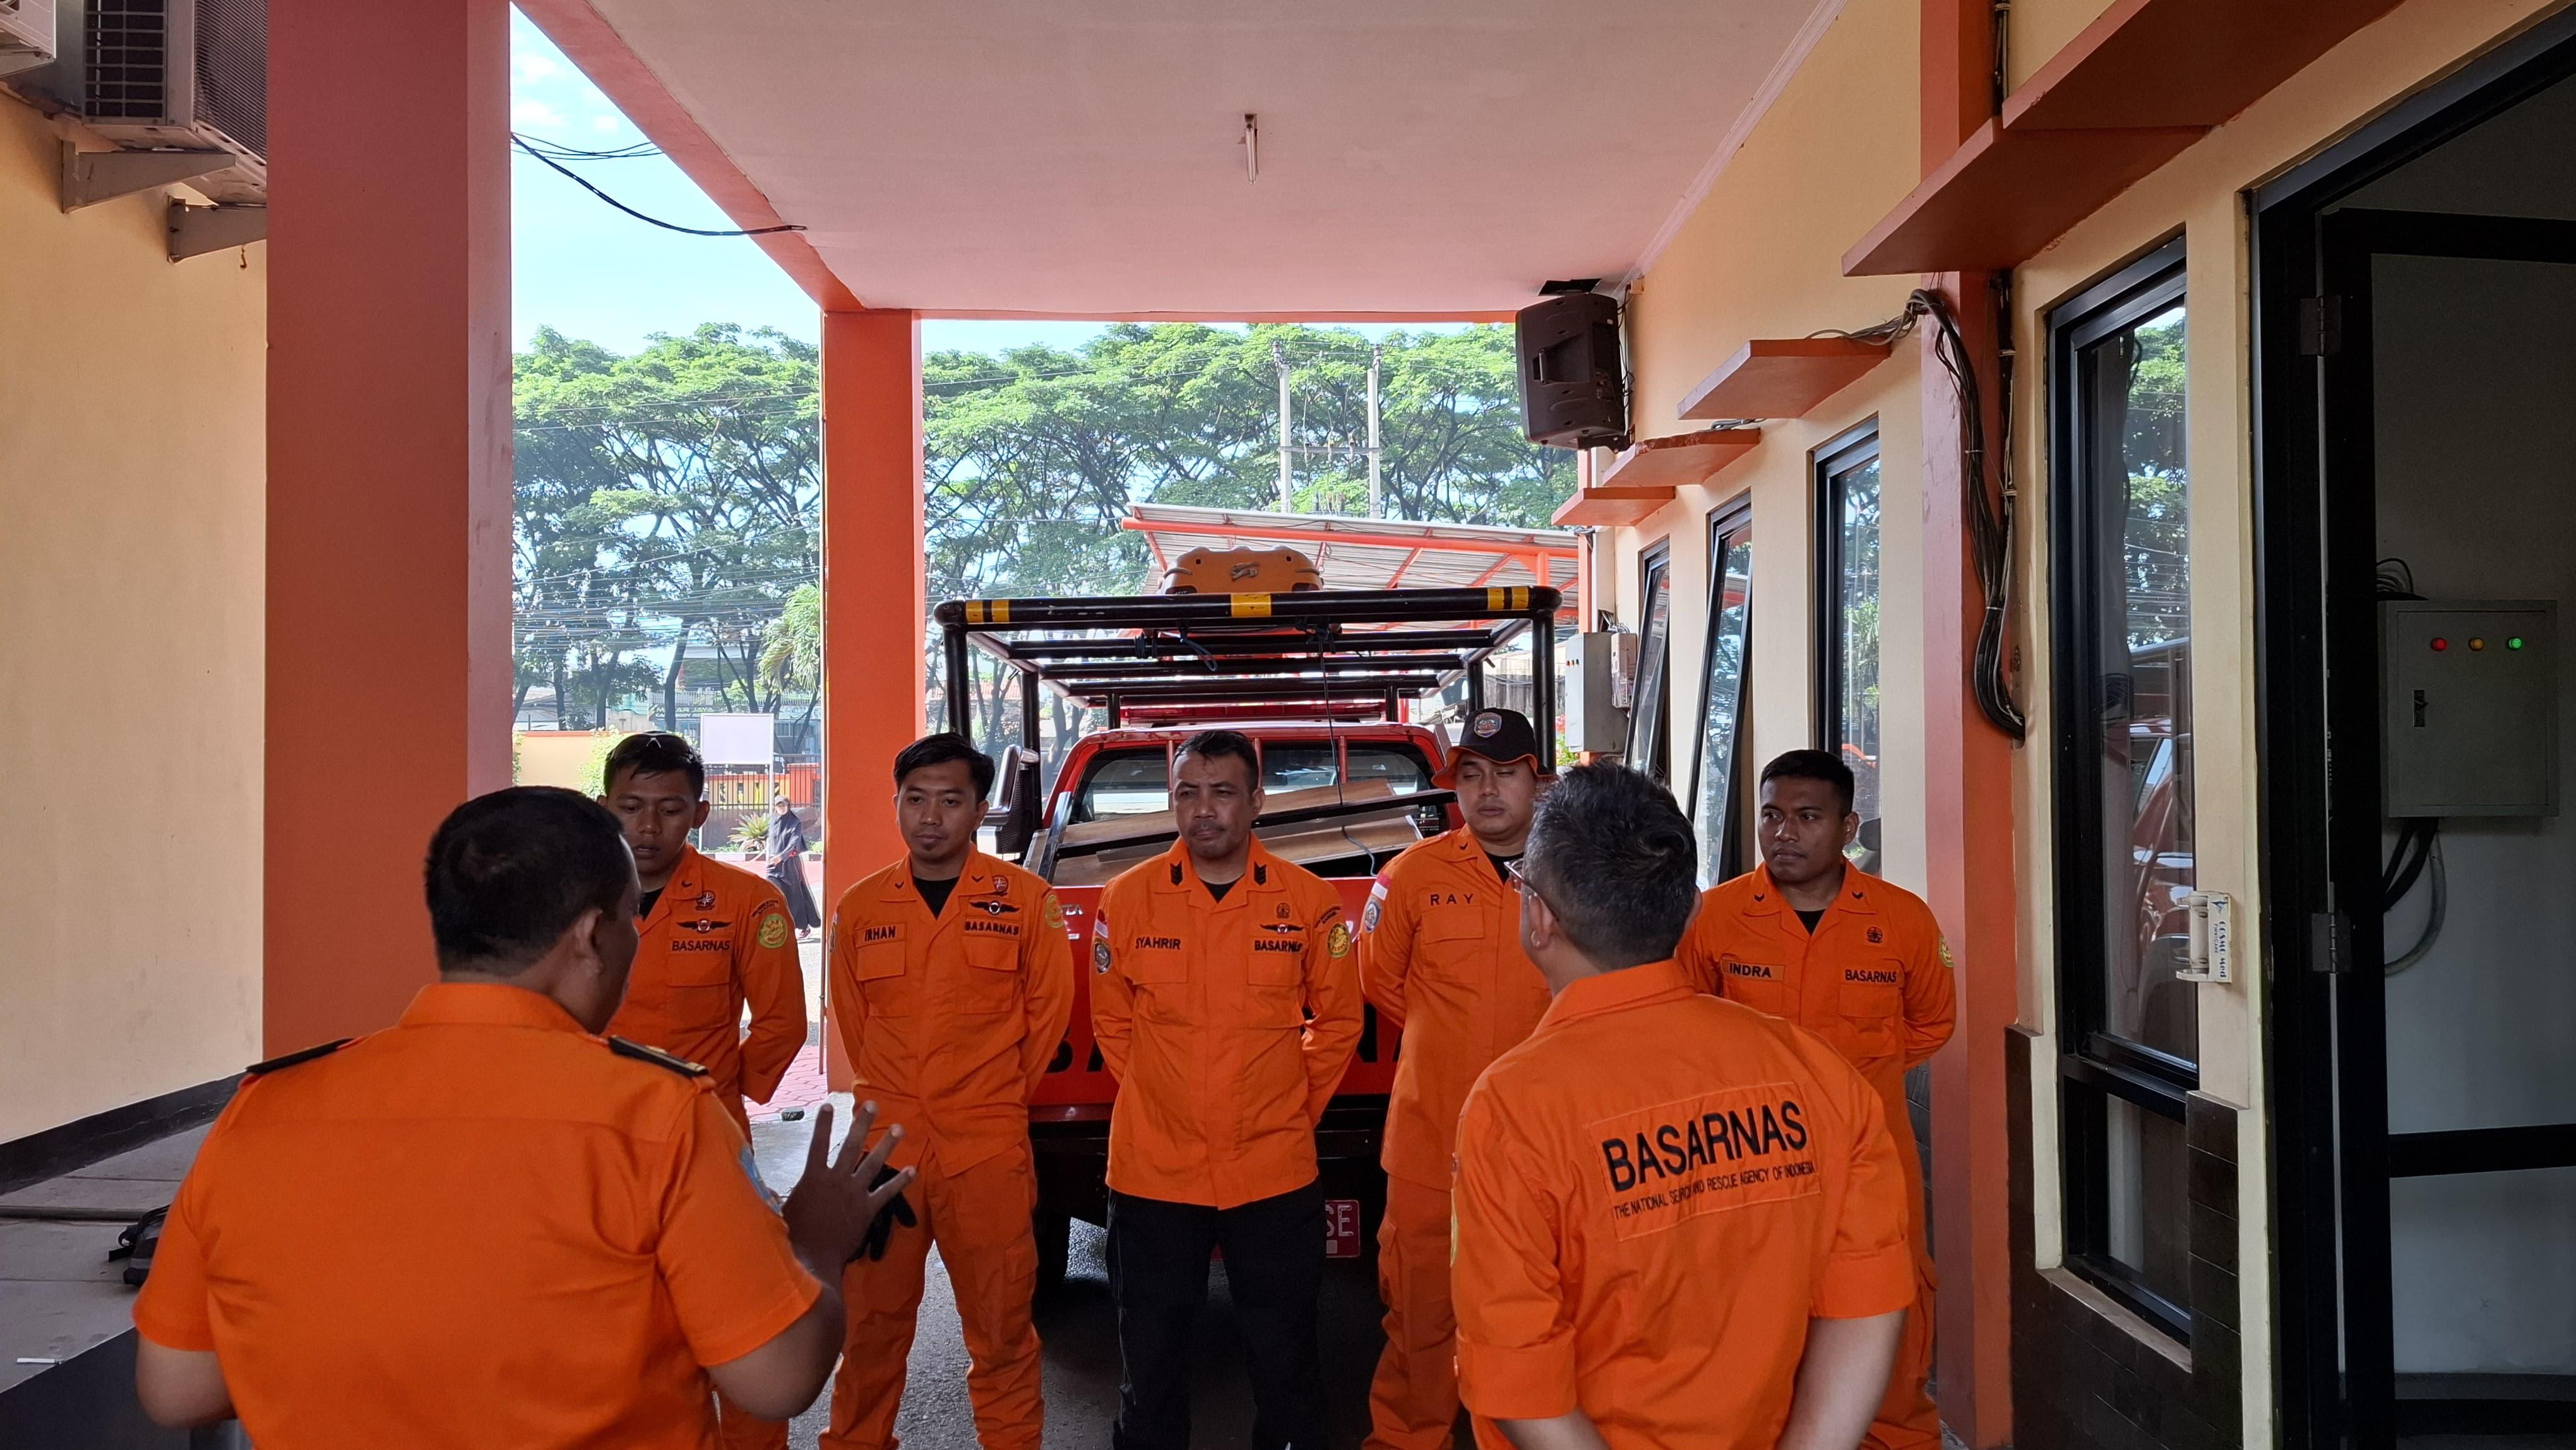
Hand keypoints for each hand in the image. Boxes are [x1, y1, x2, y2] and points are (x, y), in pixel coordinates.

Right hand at [781, 1100, 911, 1273]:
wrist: (813, 1259)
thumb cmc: (794, 1236)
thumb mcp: (783, 1211)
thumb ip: (781, 1196)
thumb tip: (770, 1190)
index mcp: (814, 1178)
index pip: (818, 1144)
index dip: (823, 1124)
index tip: (828, 1105)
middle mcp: (837, 1180)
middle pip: (851, 1146)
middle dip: (862, 1124)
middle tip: (874, 1105)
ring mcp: (855, 1193)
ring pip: (873, 1164)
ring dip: (887, 1145)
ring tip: (899, 1127)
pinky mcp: (868, 1209)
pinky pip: (887, 1193)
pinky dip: (900, 1182)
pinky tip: (913, 1170)